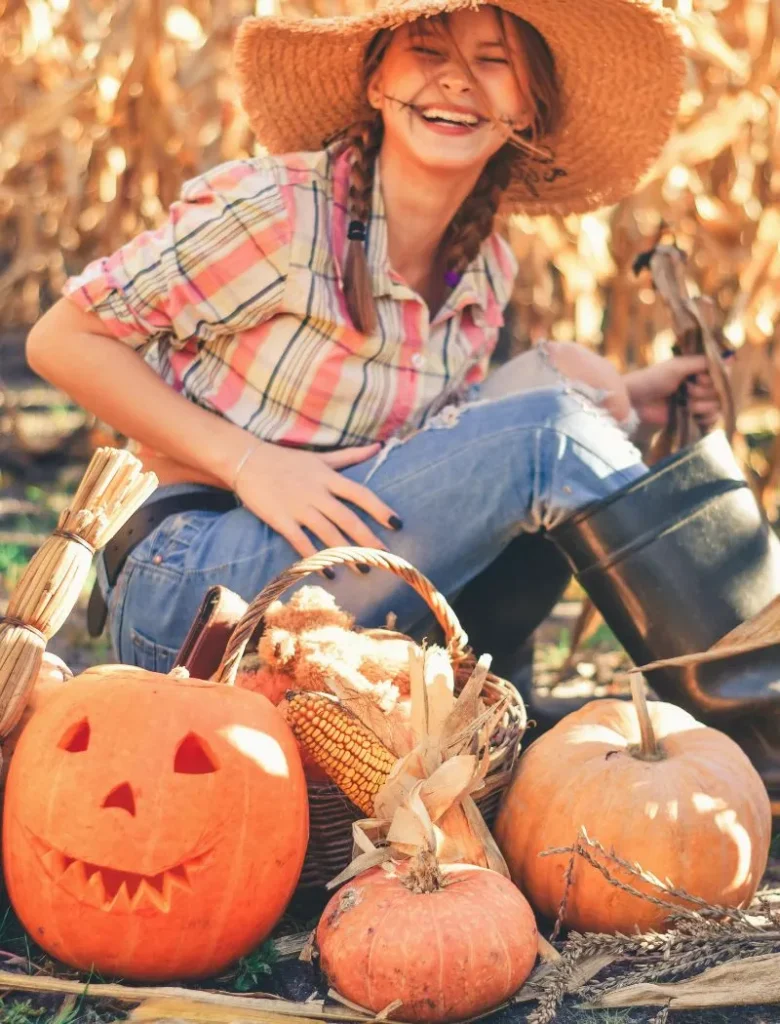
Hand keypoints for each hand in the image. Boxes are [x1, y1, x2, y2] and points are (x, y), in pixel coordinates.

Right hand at [233, 441, 400, 557]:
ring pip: (328, 533)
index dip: (380, 509)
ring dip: (346, 553)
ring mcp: (298, 507)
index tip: (397, 524)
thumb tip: (379, 447)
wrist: (246, 460)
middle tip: (385, 557)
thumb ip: (350, 455)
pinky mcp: (280, 519)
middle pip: (347, 518)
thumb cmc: (285, 459)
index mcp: (328, 477)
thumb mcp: (321, 456)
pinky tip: (328, 572)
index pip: (360, 494)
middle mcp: (316, 492)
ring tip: (363, 569)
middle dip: (368, 539)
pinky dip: (315, 558)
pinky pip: (301, 542)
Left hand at [624, 354, 728, 429]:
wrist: (635, 401)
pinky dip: (704, 418)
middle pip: (721, 392)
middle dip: (703, 392)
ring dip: (700, 405)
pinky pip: (712, 420)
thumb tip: (731, 357)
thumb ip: (703, 362)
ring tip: (683, 403)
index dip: (713, 379)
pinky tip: (691, 414)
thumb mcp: (678, 366)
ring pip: (717, 406)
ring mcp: (698, 403)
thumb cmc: (653, 379)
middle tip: (685, 389)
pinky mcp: (693, 418)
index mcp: (698, 371)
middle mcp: (701, 386)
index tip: (698, 378)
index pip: (723, 375)